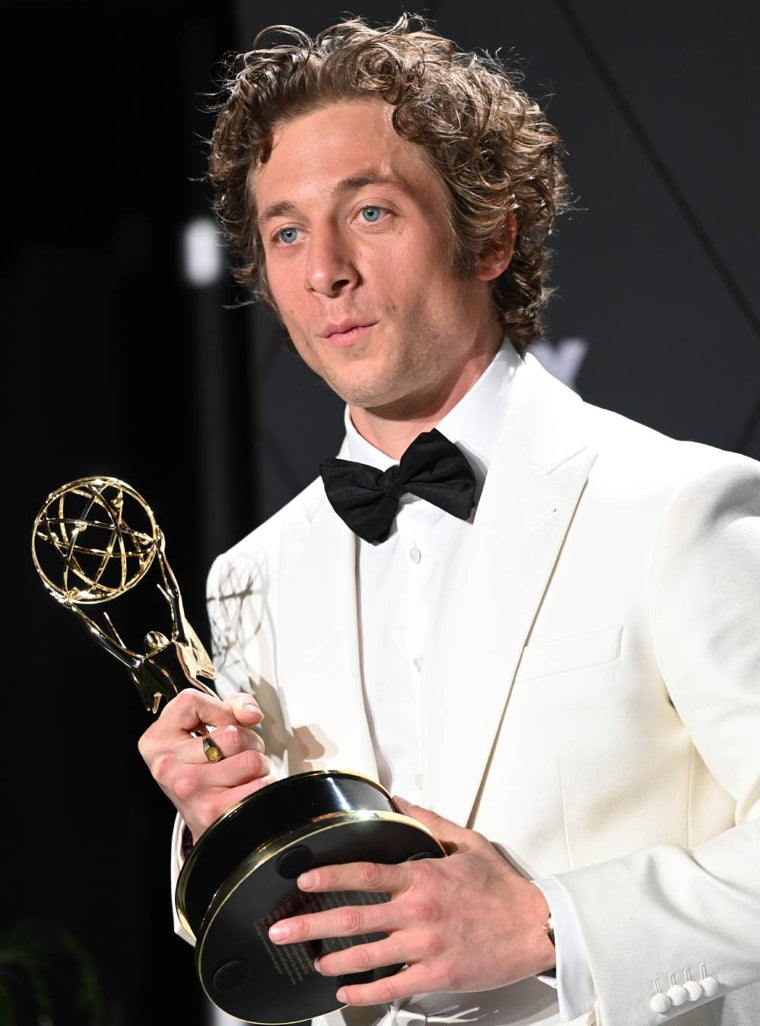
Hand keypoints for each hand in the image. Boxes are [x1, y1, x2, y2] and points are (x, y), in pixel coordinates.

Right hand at [137, 689, 274, 840]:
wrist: (203, 820)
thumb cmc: (202, 770)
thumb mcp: (201, 729)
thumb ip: (231, 706)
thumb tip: (250, 714)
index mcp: (157, 740)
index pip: (190, 701)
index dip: (219, 708)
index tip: (222, 723)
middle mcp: (168, 766)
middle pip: (232, 734)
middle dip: (249, 740)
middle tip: (240, 752)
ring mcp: (189, 790)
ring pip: (250, 760)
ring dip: (258, 764)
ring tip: (244, 771)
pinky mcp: (212, 811)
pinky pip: (260, 785)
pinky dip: (263, 784)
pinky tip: (247, 787)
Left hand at [267, 797, 555, 1004]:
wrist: (534, 926)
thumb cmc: (500, 886)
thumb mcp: (465, 842)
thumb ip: (427, 821)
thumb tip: (396, 799)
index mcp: (422, 877)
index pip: (365, 874)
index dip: (329, 876)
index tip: (302, 878)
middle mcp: (418, 911)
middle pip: (354, 918)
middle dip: (311, 924)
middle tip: (281, 929)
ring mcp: (425, 946)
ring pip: (367, 956)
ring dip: (333, 960)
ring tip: (312, 960)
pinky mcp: (437, 974)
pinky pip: (393, 985)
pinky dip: (365, 991)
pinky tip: (345, 992)